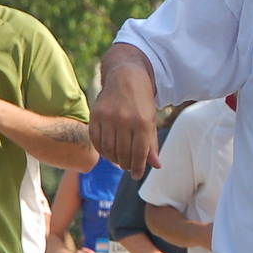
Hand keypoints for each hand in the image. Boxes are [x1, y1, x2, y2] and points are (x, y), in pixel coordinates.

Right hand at [90, 50, 160, 176]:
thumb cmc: (142, 101)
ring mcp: (108, 117)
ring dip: (114, 160)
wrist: (126, 76)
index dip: (138, 167)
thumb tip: (156, 166)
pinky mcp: (95, 115)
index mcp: (142, 122)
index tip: (137, 176)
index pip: (139, 153)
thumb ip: (151, 144)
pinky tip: (108, 152)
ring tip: (119, 160)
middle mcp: (124, 120)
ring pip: (108, 150)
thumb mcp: (151, 120)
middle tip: (128, 167)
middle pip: (123, 154)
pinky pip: (95, 140)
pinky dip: (101, 150)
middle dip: (126, 165)